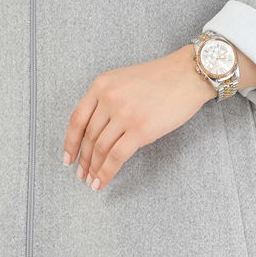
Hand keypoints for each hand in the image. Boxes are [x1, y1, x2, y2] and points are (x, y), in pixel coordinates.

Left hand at [62, 45, 213, 190]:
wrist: (188, 75)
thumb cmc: (160, 78)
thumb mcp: (124, 80)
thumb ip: (107, 99)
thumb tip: (95, 131)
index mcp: (101, 85)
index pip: (77, 119)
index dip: (70, 142)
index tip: (68, 157)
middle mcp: (109, 98)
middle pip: (88, 136)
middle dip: (83, 159)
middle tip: (81, 174)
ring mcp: (124, 114)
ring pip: (99, 148)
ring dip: (93, 169)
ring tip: (91, 181)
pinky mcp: (140, 130)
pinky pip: (116, 157)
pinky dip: (106, 172)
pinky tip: (102, 181)